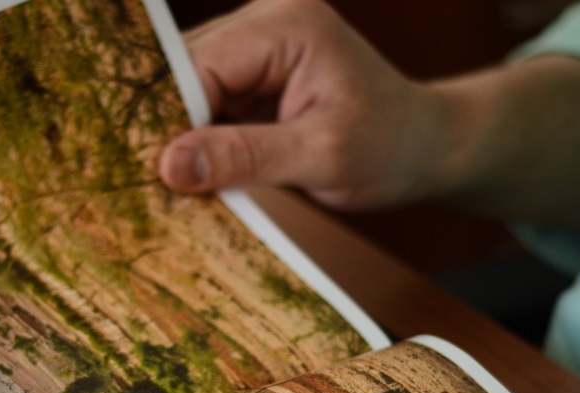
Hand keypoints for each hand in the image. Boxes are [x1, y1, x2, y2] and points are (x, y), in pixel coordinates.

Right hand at [157, 0, 451, 210]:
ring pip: (189, 87)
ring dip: (184, 135)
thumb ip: (247, 156)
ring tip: (179, 184)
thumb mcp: (323, 158)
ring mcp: (258, 41)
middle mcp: (267, 18)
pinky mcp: (254, 69)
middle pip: (185, 70)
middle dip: (172, 127)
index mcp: (288, 24)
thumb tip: (171, 165)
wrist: (428, 147)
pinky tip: (201, 172)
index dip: (169, 119)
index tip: (151, 174)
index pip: (200, 65)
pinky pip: (207, 100)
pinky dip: (201, 137)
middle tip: (156, 186)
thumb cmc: (391, 148)